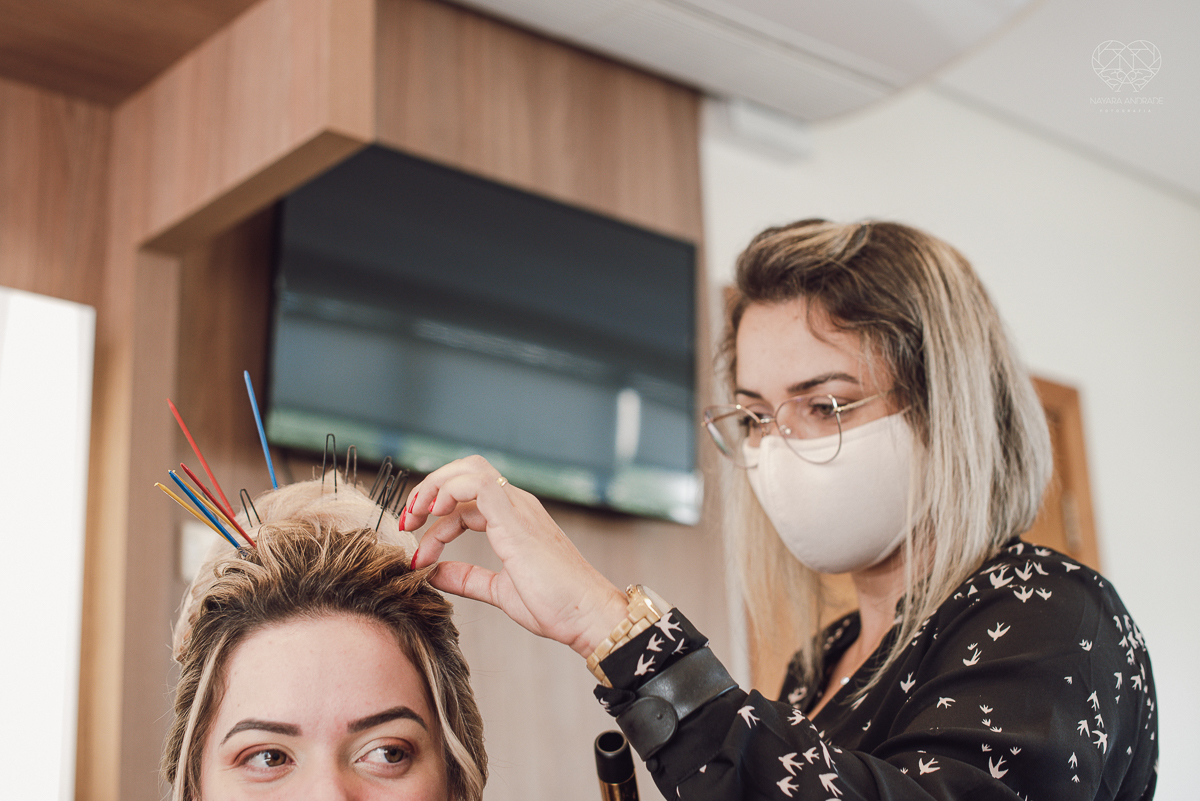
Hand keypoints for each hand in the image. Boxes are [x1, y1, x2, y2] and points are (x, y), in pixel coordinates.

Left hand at [404, 455, 627, 657]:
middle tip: (408, 522)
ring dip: (433, 488)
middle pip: (466, 471)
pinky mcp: (515, 517)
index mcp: (515, 519)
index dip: (436, 521)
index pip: (466, 500)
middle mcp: (517, 505)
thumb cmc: (556, 605)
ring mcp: (517, 507)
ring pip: (468, 470)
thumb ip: (468, 579)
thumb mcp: (500, 590)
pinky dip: (447, 493)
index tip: (418, 553)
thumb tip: (435, 573)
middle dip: (430, 489)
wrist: (586, 615)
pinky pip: (475, 484)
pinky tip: (434, 519)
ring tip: (414, 519)